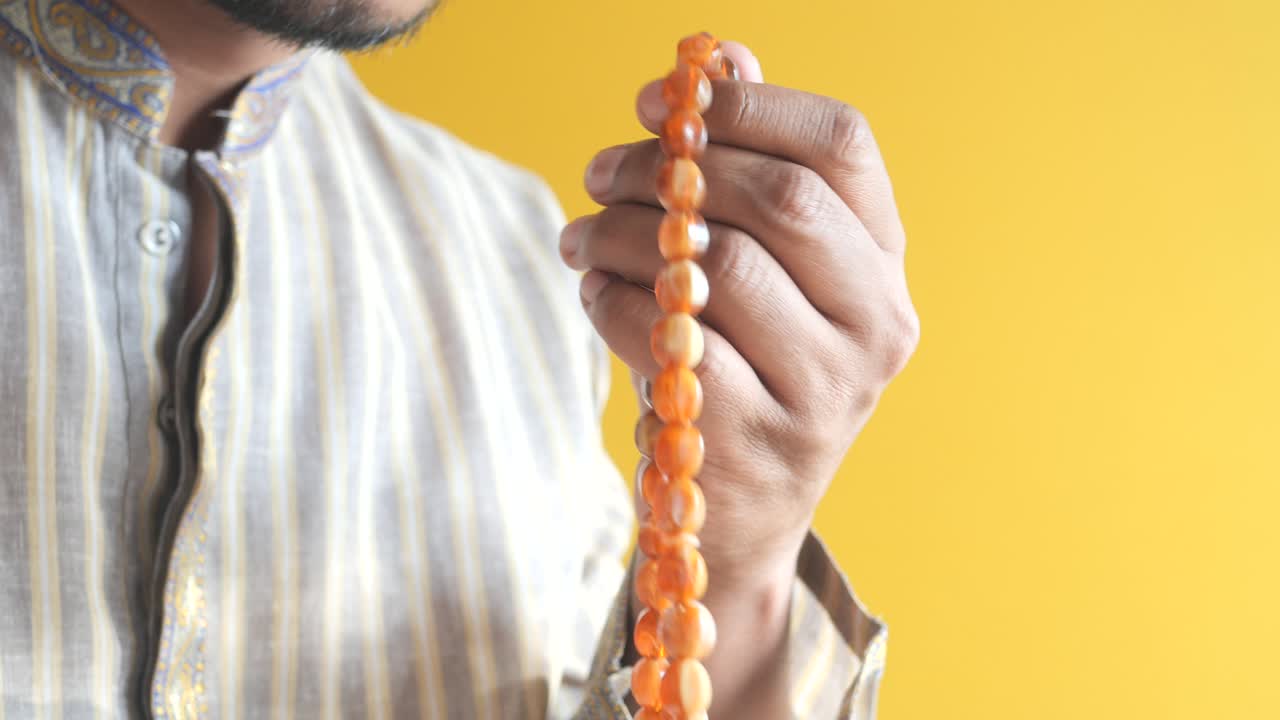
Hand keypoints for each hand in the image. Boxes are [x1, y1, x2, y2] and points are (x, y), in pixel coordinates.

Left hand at [559, 42, 918, 588]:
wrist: (741, 511)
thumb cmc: (747, 365)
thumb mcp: (765, 271)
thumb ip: (749, 165)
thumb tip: (720, 53)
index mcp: (883, 263)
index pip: (842, 144)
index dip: (748, 103)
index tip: (663, 103)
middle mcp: (877, 323)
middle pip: (781, 200)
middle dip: (667, 168)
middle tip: (597, 171)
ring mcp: (826, 390)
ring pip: (716, 268)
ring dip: (624, 237)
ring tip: (582, 239)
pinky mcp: (758, 442)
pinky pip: (670, 341)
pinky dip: (614, 304)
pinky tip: (598, 297)